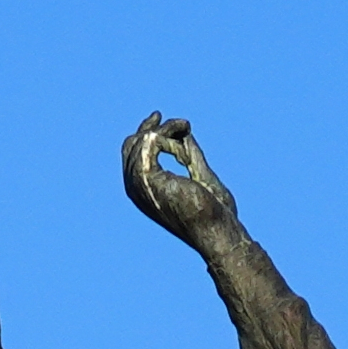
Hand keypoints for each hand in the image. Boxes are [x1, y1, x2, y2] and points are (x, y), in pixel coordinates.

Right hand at [122, 115, 239, 248]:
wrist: (216, 230)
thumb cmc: (213, 213)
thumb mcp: (201, 175)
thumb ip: (190, 155)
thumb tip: (184, 133)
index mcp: (145, 193)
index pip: (133, 158)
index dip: (144, 135)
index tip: (160, 118)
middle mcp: (136, 190)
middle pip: (131, 147)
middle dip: (149, 128)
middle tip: (170, 119)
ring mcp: (139, 185)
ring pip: (141, 142)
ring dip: (166, 129)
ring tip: (185, 126)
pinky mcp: (148, 178)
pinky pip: (150, 141)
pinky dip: (168, 131)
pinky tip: (184, 130)